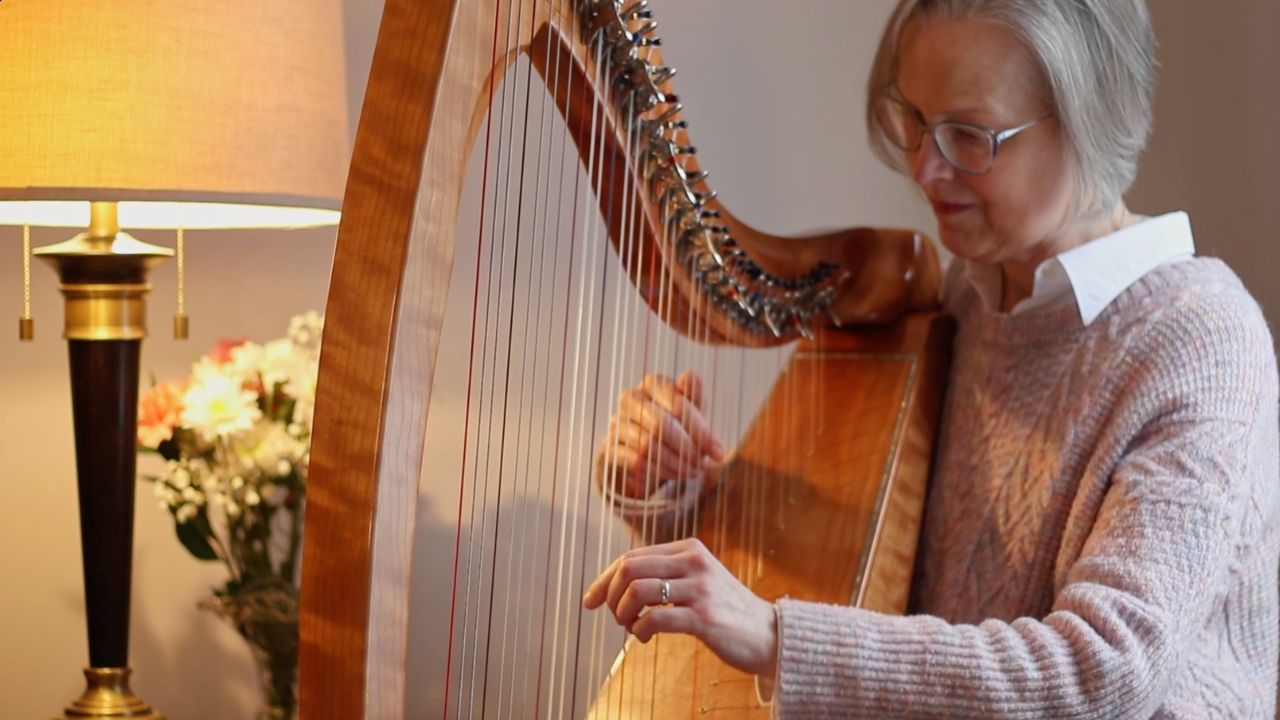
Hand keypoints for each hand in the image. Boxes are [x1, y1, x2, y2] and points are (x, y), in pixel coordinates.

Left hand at [582, 538, 777, 678]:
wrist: (769, 634)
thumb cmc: (725, 610)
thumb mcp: (697, 580)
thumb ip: (663, 575)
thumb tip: (612, 585)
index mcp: (689, 548)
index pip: (632, 556)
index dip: (604, 579)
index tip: (589, 601)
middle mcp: (695, 561)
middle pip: (629, 568)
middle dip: (610, 595)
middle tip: (615, 617)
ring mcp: (701, 588)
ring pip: (638, 591)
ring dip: (623, 614)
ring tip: (630, 627)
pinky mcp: (705, 617)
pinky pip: (655, 618)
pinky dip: (639, 631)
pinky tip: (644, 637)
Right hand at [595, 372, 726, 498]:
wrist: (646, 450)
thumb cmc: (675, 424)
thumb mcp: (690, 411)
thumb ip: (694, 397)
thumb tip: (690, 379)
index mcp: (653, 384)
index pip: (677, 402)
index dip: (700, 429)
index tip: (718, 450)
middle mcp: (631, 399)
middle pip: (661, 424)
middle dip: (688, 448)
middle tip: (704, 463)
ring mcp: (617, 423)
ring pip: (648, 445)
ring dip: (676, 462)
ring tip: (693, 471)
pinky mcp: (610, 448)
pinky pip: (636, 462)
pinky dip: (661, 472)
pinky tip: (676, 474)